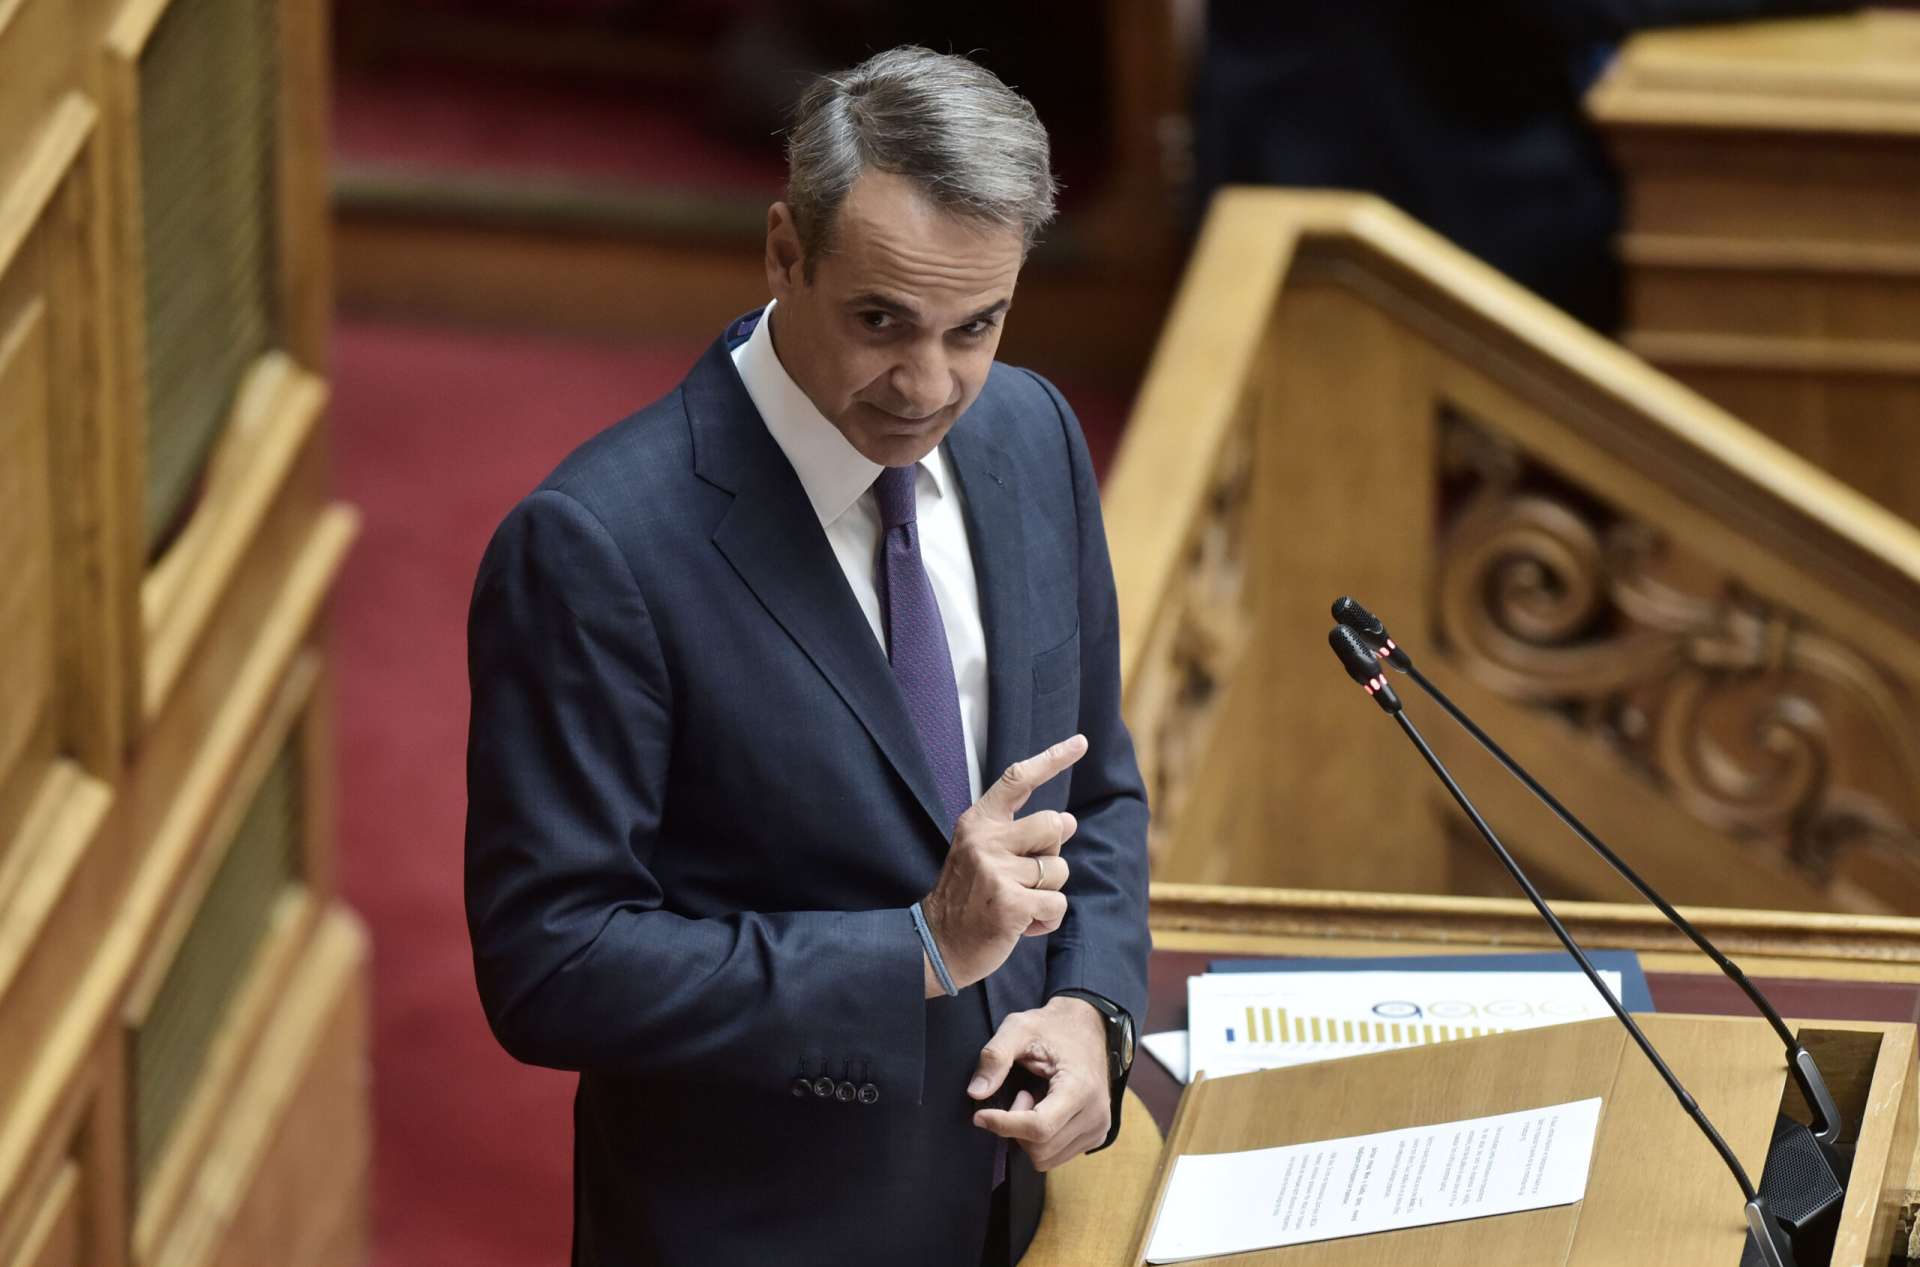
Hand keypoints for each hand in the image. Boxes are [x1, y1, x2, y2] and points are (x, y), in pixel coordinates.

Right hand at [920, 736, 1085, 994]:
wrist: (936, 944)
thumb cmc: (969, 897)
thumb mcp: (985, 854)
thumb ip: (1023, 835)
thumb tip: (1070, 821)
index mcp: (978, 822)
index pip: (1018, 779)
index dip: (1053, 759)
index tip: (1081, 742)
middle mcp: (985, 840)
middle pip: (1054, 826)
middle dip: (1053, 855)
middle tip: (1025, 877)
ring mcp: (996, 872)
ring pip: (1060, 870)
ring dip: (1048, 892)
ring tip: (1019, 903)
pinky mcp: (1010, 904)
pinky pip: (1057, 904)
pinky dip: (1048, 919)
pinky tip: (1023, 925)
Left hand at [967, 996, 1110, 1171]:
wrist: (1089, 1027)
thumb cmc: (1053, 1027)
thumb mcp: (1019, 1028)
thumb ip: (996, 1057)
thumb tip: (976, 1093)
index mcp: (1080, 1088)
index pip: (1039, 1128)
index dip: (1003, 1125)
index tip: (980, 1115)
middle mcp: (1096, 1114)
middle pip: (1039, 1148)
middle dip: (1017, 1126)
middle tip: (1021, 1093)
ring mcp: (1099, 1128)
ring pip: (1046, 1158)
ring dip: (1028, 1135)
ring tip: (1035, 1100)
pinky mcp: (1096, 1136)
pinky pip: (1057, 1156)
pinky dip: (1041, 1139)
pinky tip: (1046, 1109)